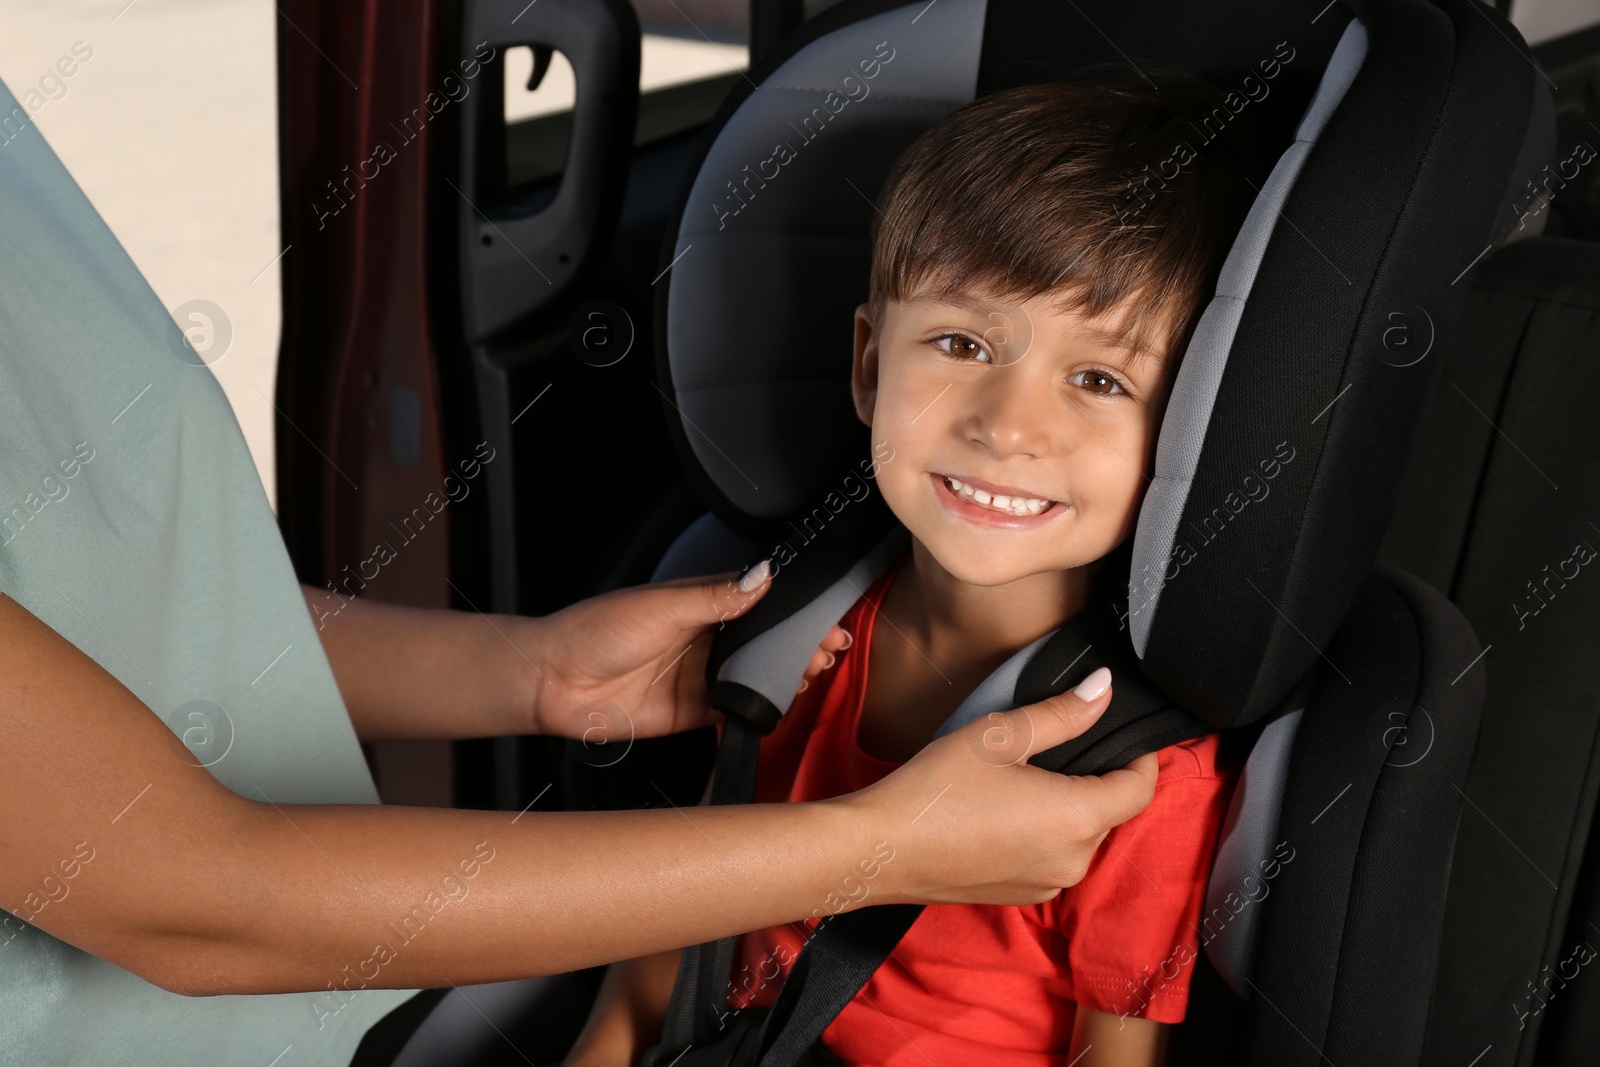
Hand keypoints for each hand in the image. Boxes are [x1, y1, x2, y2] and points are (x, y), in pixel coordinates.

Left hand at [525, 562, 851, 741]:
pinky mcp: (692, 710)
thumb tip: (764, 574)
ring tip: (810, 675)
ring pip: (757, 676)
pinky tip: (779, 706)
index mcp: (700, 603)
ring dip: (786, 677)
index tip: (825, 618)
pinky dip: (759, 709)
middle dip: (800, 646)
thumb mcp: (661, 606)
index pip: (760, 603)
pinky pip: (736, 710)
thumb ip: (717, 595)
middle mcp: (705, 638)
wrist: (554, 681)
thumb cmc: (595, 630)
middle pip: (766, 642)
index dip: (794, 612)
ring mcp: (700, 675)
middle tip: (828, 651)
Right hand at [840, 668, 1159, 905]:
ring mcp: (1048, 884)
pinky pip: (1054, 858)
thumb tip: (1105, 689)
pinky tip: (1003, 811)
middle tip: (1055, 746)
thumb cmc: (935, 789)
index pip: (1140, 788)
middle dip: (1095, 777)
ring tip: (1021, 778)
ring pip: (1081, 836)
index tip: (1122, 733)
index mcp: (1076, 818)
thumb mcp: (999, 736)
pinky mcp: (1022, 895)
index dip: (1140, 756)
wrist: (880, 850)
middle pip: (1111, 812)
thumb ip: (1062, 713)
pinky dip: (1044, 833)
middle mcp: (1073, 861)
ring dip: (1067, 807)